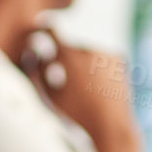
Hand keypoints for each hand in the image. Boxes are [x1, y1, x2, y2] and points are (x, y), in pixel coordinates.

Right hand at [18, 26, 145, 151]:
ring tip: (88, 90)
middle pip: (71, 49)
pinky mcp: (118, 57)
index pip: (52, 31)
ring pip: (88, 54)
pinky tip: (102, 86)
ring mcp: (104, 52)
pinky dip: (101, 68)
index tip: (42, 26)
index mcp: (67, 55)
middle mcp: (87, 48)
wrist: (110, 124)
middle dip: (68, 61)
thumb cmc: (76, 113)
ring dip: (85, 65)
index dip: (44, 28)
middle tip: (72, 86)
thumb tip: (33, 52)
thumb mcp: (50, 95)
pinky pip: (103, 59)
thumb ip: (37, 71)